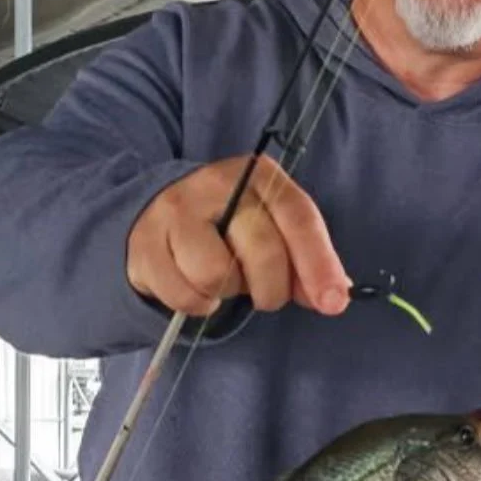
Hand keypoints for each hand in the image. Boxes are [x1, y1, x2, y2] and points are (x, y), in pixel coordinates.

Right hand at [127, 154, 351, 317]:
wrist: (160, 214)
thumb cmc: (231, 227)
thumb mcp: (274, 231)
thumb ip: (306, 262)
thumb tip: (334, 296)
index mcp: (260, 176)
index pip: (298, 217)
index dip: (319, 263)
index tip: (333, 302)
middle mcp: (217, 184)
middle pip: (262, 249)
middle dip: (273, 289)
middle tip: (267, 295)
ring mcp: (176, 211)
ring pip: (215, 273)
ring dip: (229, 292)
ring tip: (226, 280)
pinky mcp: (146, 242)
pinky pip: (183, 294)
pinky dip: (198, 304)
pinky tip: (199, 289)